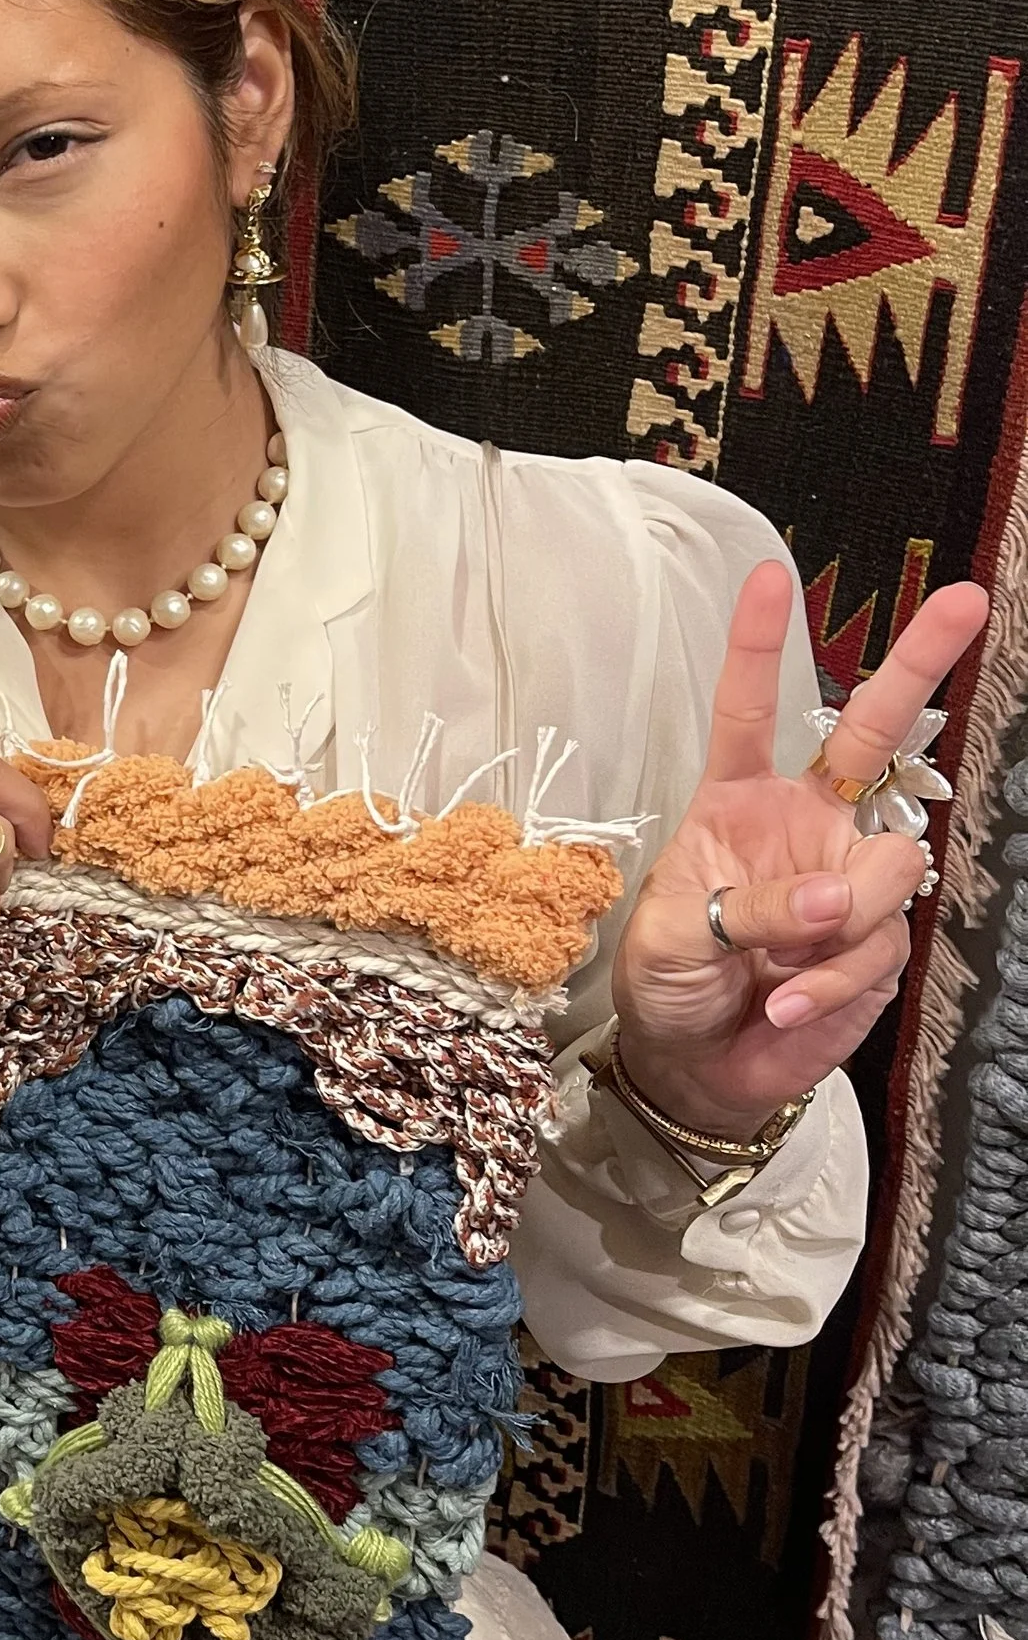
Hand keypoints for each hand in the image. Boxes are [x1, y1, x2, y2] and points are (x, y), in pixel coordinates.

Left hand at [610, 559, 986, 1141]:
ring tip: (772, 970)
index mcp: (741, 801)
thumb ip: (743, 907)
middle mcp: (809, 825)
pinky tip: (785, 1002)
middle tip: (969, 602)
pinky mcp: (876, 944)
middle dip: (921, 663)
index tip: (769, 576)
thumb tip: (831, 897)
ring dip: (833, 926)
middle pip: (875, 734)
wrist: (697, 1063)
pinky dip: (827, 982)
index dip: (758, 647)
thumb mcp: (672, 935)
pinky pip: (875, 949)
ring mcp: (850, 881)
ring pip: (885, 869)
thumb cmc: (670, 980)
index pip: (752, 712)